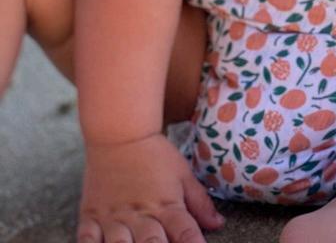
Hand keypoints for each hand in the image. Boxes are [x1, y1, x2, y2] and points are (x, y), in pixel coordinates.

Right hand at [78, 133, 224, 242]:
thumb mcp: (182, 174)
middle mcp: (141, 215)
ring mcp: (114, 218)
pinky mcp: (91, 217)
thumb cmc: (155, 154)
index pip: (186, 234)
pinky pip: (87, 241)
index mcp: (167, 205)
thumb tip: (218, 224)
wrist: (120, 133)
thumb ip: (199, 202)